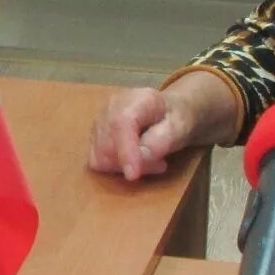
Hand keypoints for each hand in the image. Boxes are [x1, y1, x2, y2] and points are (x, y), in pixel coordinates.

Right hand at [88, 72, 229, 179]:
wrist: (167, 112)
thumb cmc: (175, 120)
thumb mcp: (180, 128)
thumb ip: (161, 142)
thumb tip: (139, 159)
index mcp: (137, 99)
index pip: (121, 123)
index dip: (125, 150)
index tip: (133, 175)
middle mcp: (111, 106)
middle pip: (107, 144)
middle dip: (133, 162)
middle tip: (159, 163)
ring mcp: (99, 120)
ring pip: (100, 156)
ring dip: (125, 166)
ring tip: (149, 160)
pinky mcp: (94, 135)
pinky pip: (97, 160)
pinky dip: (115, 167)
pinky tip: (133, 160)